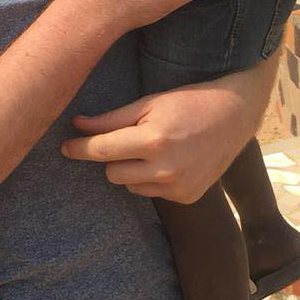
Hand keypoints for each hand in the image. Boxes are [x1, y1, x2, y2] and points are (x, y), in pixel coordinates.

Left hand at [61, 54, 278, 201]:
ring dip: (132, 169)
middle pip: (111, 173)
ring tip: (155, 147)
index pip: (102, 151)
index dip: (79, 149)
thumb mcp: (148, 103)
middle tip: (127, 138)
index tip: (63, 148)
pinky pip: (151, 192)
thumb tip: (76, 125)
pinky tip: (171, 160)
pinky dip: (152, 178)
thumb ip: (111, 118)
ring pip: (130, 185)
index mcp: (152, 140)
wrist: (235, 115)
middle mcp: (165, 168)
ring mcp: (178, 187)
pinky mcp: (187, 197)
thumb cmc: (188, 102)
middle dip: (112, 156)